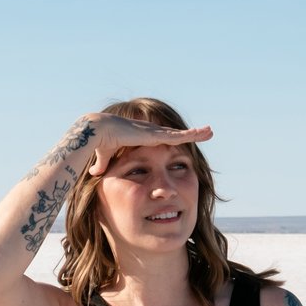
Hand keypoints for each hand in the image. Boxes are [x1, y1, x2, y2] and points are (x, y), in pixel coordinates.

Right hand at [80, 114, 212, 176]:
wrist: (99, 132)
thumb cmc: (99, 144)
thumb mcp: (104, 158)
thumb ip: (103, 165)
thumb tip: (94, 174)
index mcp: (141, 138)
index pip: (160, 140)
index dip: (170, 140)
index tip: (179, 140)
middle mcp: (151, 133)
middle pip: (174, 135)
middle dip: (189, 134)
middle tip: (203, 132)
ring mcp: (156, 133)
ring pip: (181, 134)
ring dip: (196, 133)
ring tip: (210, 131)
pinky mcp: (158, 135)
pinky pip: (180, 137)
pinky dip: (193, 134)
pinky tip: (205, 133)